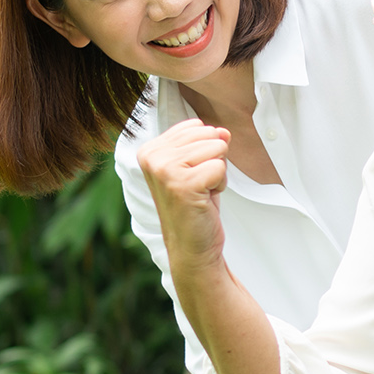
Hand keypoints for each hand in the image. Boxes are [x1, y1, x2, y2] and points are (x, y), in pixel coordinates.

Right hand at [137, 121, 231, 274]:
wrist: (191, 247)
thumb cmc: (194, 207)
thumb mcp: (198, 168)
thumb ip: (207, 144)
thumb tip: (223, 131)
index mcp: (150, 149)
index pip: (196, 126)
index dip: (204, 150)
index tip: (192, 175)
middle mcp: (152, 157)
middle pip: (208, 134)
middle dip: (213, 160)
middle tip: (199, 186)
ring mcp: (165, 170)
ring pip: (217, 148)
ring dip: (217, 173)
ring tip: (201, 192)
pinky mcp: (183, 184)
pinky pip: (220, 167)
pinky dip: (220, 185)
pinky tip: (205, 200)